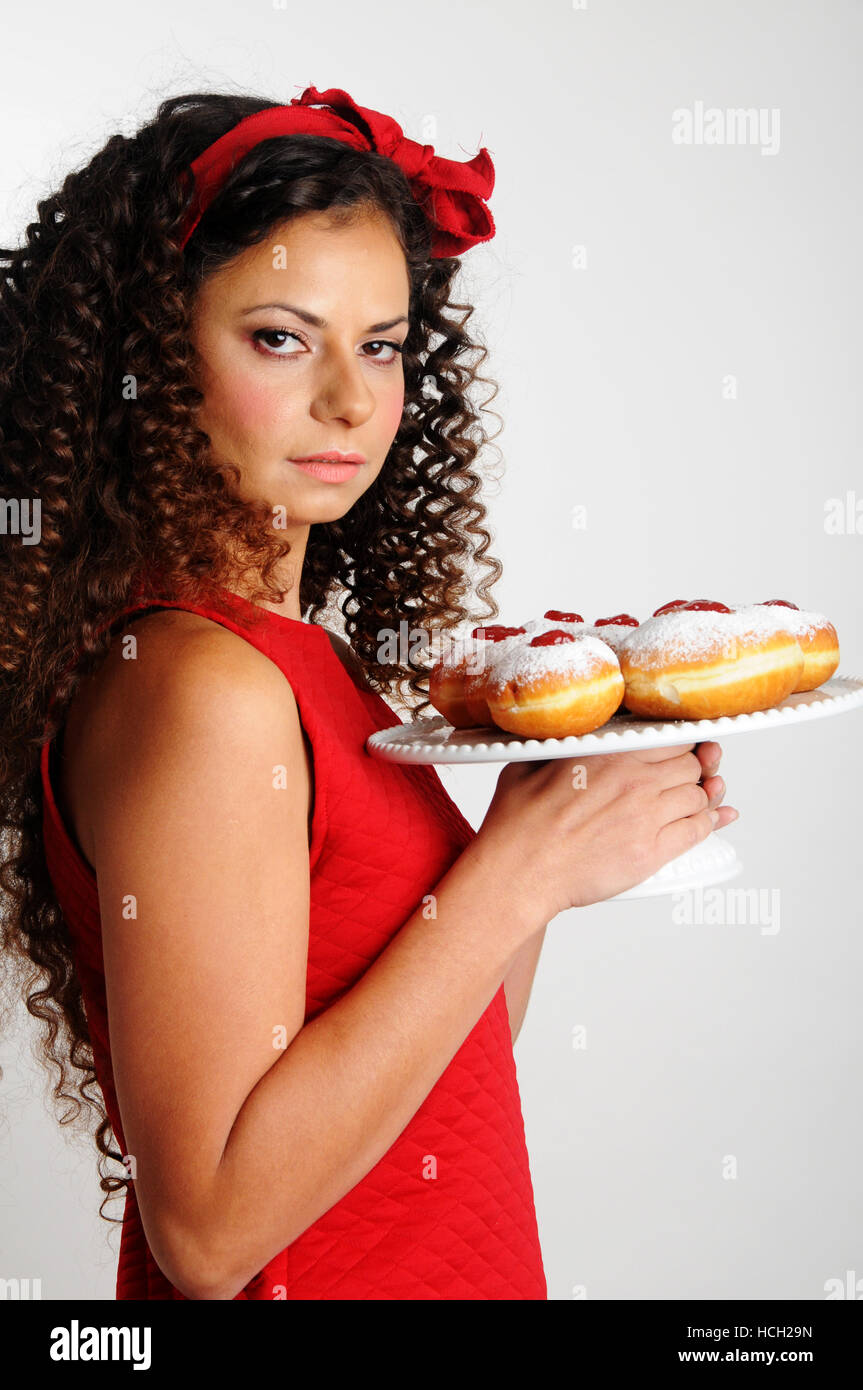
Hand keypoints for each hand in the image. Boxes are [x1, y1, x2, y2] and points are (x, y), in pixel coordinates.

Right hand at [475, 740, 739, 921]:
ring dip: (702, 795)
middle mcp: (634, 780)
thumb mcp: (531, 763)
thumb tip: (568, 736)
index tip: (683, 748)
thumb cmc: (517, 823)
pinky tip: (716, 818)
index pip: (668, 738)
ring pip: (697, 796)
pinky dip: (710, 822)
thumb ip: (561, 746)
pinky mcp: (651, 852)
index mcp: (608, 753)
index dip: (680, 743)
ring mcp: (646, 816)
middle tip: (693, 773)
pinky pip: (696, 830)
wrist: (518, 871)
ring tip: (700, 797)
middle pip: (689, 766)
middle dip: (694, 769)